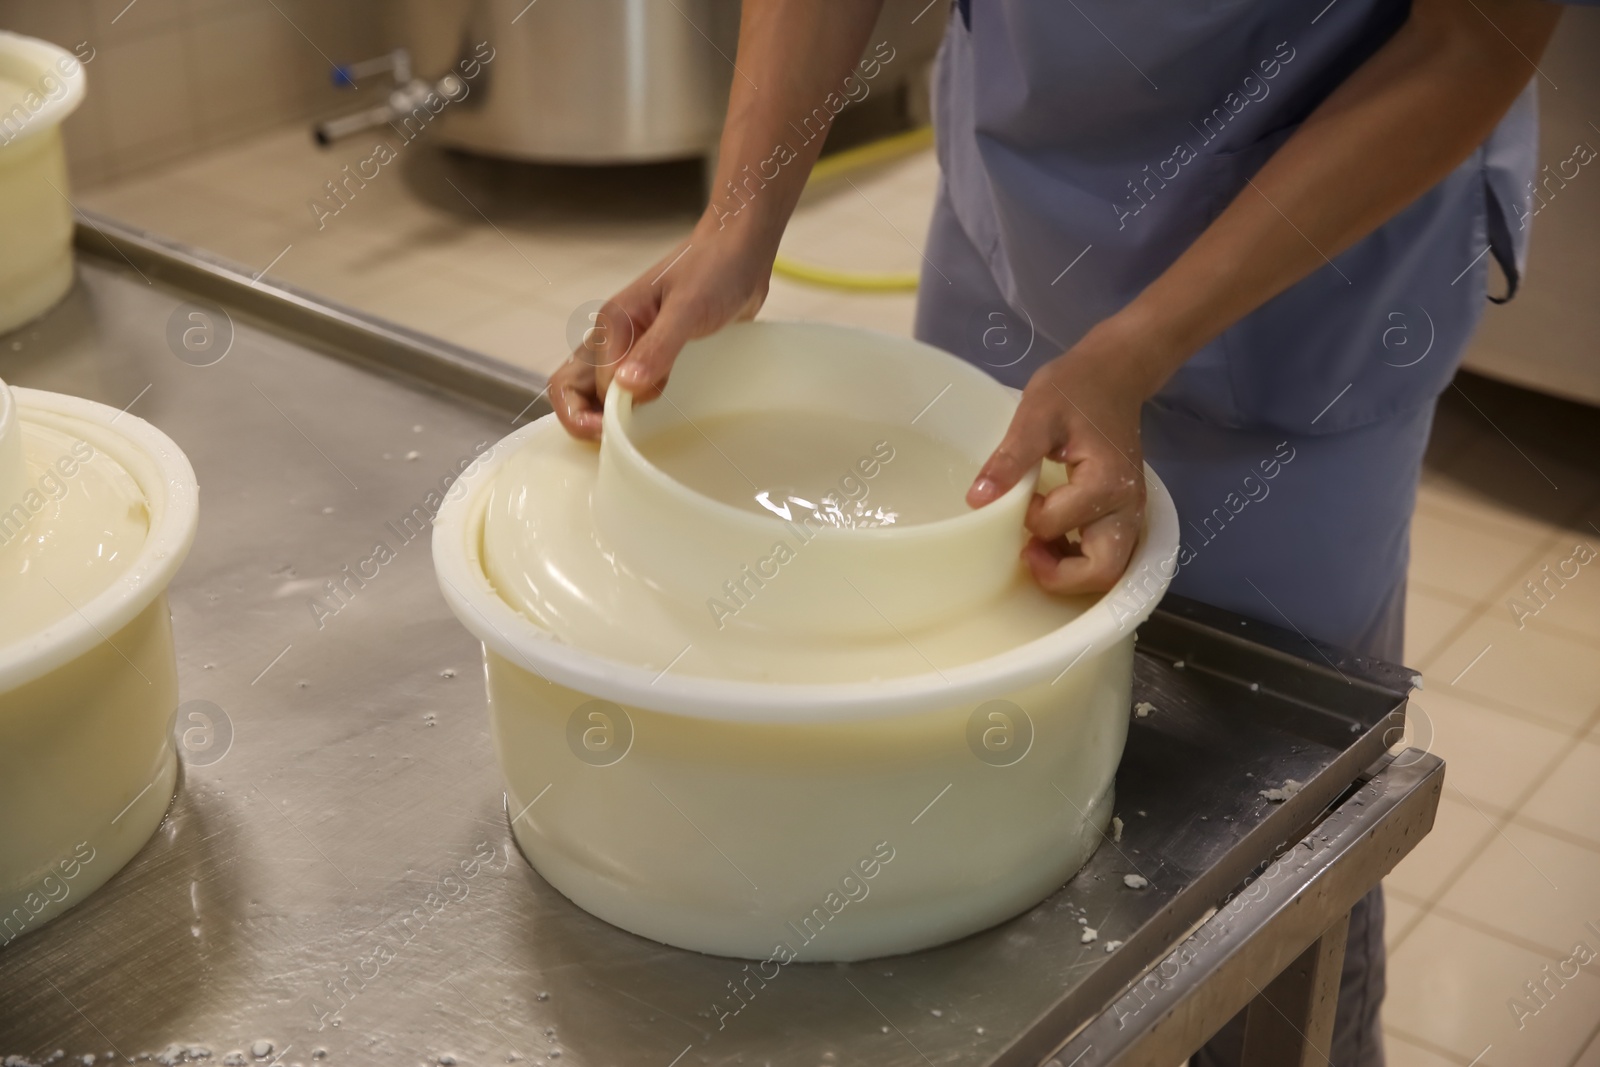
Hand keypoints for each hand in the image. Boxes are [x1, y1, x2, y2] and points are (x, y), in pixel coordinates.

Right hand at [550, 215, 775, 438]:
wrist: (741, 251)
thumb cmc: (715, 270)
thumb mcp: (689, 309)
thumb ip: (658, 348)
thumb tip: (626, 387)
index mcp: (613, 323)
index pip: (589, 385)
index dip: (601, 414)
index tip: (624, 434)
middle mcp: (614, 335)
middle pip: (574, 387)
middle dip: (583, 420)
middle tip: (618, 444)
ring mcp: (632, 345)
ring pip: (599, 390)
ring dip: (608, 416)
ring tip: (637, 437)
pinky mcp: (654, 353)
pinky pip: (630, 386)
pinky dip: (632, 407)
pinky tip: (655, 419)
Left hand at [967, 325, 1151, 594]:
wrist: (1114, 372)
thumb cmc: (1074, 387)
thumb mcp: (1035, 413)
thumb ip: (1010, 458)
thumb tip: (977, 499)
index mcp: (1104, 482)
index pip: (1055, 526)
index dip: (1027, 520)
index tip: (1017, 494)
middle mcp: (1126, 505)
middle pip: (1102, 571)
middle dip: (1060, 575)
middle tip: (1027, 552)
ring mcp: (1131, 511)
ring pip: (1109, 569)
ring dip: (1071, 571)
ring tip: (1039, 546)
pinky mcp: (1126, 511)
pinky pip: (1110, 553)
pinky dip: (1082, 559)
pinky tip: (1055, 538)